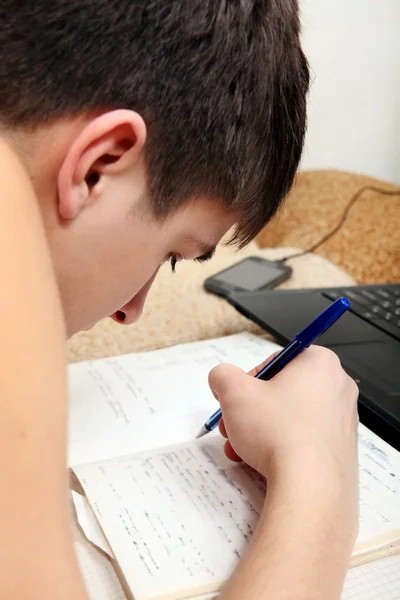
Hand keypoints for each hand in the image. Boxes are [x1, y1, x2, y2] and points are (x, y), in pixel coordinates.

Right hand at [208, 346, 358, 479]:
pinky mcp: (343, 449)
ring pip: (290, 417)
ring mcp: (344, 420)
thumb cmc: (277, 432)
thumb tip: (223, 379)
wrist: (310, 486)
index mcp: (320, 363)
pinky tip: (260, 461)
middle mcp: (338, 387)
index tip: (238, 398)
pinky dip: (281, 446)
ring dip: (260, 430)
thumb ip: (222, 376)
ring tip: (240, 448)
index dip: (250, 380)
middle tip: (233, 424)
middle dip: (252, 409)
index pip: (277, 361)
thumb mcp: (234, 392)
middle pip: (282, 391)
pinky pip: (304, 439)